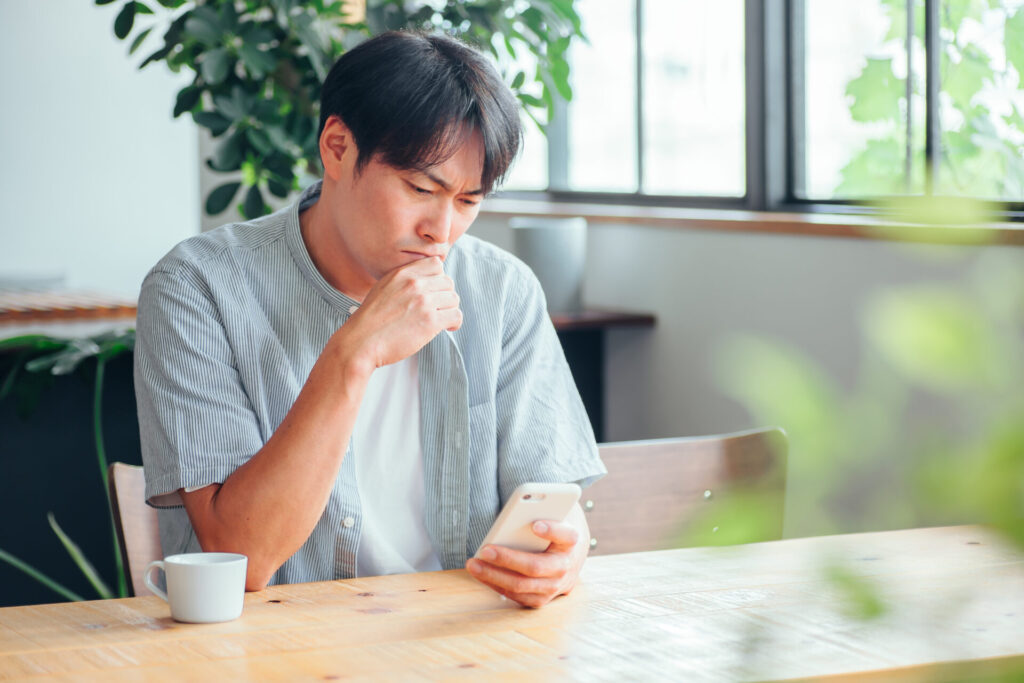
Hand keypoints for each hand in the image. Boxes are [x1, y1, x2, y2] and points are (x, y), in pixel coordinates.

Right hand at [339, 256, 461, 368]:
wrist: (361, 342)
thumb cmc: (371, 320)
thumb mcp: (383, 288)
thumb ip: (404, 280)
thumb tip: (426, 280)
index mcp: (402, 273)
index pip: (436, 264)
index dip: (438, 278)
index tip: (433, 291)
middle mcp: (414, 284)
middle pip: (448, 282)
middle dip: (444, 296)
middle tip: (437, 309)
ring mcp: (423, 302)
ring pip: (453, 298)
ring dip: (449, 310)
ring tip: (441, 319)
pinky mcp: (430, 321)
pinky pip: (456, 316)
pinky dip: (454, 322)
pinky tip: (447, 327)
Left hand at [465, 517, 588, 608]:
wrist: (569, 557)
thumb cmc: (552, 532)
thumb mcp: (551, 519)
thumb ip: (538, 515)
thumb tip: (512, 518)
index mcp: (572, 541)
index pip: (566, 535)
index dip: (552, 530)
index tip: (535, 525)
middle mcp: (566, 567)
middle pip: (535, 566)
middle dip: (507, 559)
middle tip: (484, 550)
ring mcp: (555, 587)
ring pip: (522, 585)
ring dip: (494, 576)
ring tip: (473, 564)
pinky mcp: (542, 599)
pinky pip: (517, 596)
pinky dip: (496, 585)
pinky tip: (481, 574)